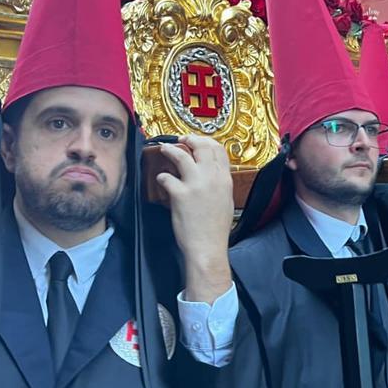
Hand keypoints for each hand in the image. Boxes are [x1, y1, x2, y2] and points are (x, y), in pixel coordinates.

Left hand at [156, 136, 233, 303]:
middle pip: (201, 147)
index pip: (218, 150)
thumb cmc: (215, 230)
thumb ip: (219, 184)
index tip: (196, 141)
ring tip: (164, 149)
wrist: (207, 247)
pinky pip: (167, 177)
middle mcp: (212, 178)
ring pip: (182, 155)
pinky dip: (162, 177)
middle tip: (180, 140)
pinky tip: (161, 181)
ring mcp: (196, 184)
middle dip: (189, 139)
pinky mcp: (180, 194)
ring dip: (170, 150)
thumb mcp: (226, 202)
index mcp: (225, 180)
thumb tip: (210, 173)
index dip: (206, 141)